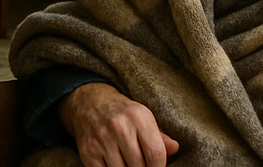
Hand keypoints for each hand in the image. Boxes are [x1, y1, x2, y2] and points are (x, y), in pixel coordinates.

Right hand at [59, 82, 179, 166]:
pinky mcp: (88, 151)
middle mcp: (119, 127)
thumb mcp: (143, 118)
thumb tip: (175, 148)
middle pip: (139, 166)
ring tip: (128, 163)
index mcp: (138, 117)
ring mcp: (101, 140)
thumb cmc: (123, 114)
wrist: (90, 103)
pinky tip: (115, 163)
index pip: (156, 154)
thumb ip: (160, 136)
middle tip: (142, 165)